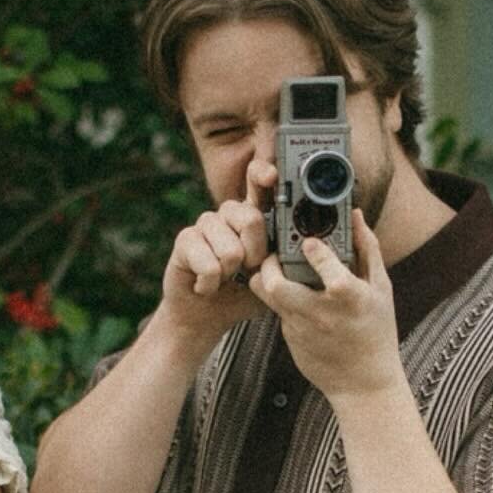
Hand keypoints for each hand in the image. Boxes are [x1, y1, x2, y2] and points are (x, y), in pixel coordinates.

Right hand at [160, 170, 271, 355]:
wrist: (205, 318)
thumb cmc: (240, 295)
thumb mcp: (271, 277)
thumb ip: (285, 258)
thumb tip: (307, 245)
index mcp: (252, 216)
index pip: (259, 183)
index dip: (264, 175)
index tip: (272, 175)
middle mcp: (228, 214)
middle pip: (251, 219)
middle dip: (254, 256)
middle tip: (245, 269)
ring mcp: (205, 224)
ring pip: (231, 249)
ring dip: (230, 274)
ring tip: (223, 278)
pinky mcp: (185, 240)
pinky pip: (209, 265)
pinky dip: (210, 285)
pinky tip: (205, 285)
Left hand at [250, 209, 402, 403]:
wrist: (363, 383)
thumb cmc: (376, 332)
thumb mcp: (381, 290)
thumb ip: (367, 250)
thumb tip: (356, 216)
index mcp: (351, 300)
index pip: (329, 272)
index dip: (315, 253)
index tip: (309, 241)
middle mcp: (321, 314)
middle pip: (277, 286)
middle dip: (270, 264)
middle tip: (277, 254)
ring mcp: (301, 329)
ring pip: (267, 297)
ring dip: (268, 278)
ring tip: (279, 268)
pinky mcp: (290, 339)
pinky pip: (277, 311)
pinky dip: (281, 299)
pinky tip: (292, 294)